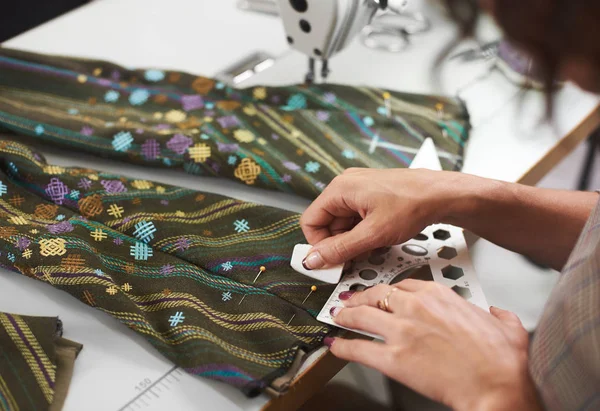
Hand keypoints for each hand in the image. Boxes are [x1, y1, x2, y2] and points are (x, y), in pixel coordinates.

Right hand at [300, 168, 471, 268]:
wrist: (442, 194)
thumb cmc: (413, 204)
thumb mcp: (373, 234)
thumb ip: (340, 249)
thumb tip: (314, 259)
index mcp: (340, 189)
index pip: (310, 221)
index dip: (318, 245)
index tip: (331, 261)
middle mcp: (345, 185)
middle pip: (326, 223)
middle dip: (338, 244)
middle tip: (354, 258)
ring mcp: (358, 189)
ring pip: (341, 223)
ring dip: (351, 240)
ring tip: (372, 246)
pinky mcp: (370, 195)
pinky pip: (355, 218)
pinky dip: (361, 232)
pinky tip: (377, 239)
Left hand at [325, 281, 542, 410]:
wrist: (498, 386)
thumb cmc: (501, 360)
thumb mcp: (506, 326)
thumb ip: (498, 315)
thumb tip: (497, 314)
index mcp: (439, 295)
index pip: (403, 285)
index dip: (387, 291)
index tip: (382, 295)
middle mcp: (416, 307)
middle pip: (376, 295)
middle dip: (359, 298)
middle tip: (349, 302)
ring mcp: (402, 331)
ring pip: (361, 316)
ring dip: (344, 316)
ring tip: (337, 318)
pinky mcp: (393, 358)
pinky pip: (359, 349)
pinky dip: (343, 347)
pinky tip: (336, 346)